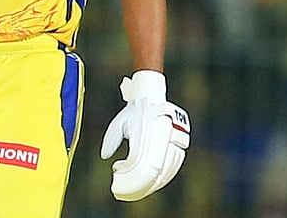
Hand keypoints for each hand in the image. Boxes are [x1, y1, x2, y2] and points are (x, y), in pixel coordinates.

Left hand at [100, 70, 189, 201]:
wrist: (151, 96)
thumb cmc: (133, 112)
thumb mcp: (119, 123)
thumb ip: (111, 139)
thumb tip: (105, 156)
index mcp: (146, 129)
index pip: (137, 160)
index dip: (127, 171)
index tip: (115, 172)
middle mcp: (162, 134)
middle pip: (154, 171)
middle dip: (140, 185)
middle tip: (124, 190)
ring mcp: (174, 138)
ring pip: (167, 170)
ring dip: (152, 183)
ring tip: (138, 188)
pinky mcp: (181, 141)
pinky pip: (175, 164)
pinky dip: (165, 176)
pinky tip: (154, 182)